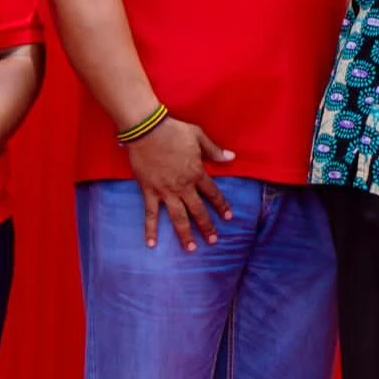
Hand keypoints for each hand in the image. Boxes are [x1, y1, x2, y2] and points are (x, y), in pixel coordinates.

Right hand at [125, 117, 234, 251]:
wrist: (147, 130)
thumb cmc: (173, 131)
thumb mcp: (198, 136)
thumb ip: (214, 150)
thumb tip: (231, 157)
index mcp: (196, 173)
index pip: (213, 193)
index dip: (221, 205)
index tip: (228, 217)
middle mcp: (183, 186)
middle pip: (198, 210)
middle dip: (207, 227)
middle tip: (213, 240)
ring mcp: (166, 191)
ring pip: (178, 217)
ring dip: (185, 234)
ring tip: (191, 248)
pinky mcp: (149, 191)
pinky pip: (150, 214)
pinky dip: (150, 230)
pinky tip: (151, 244)